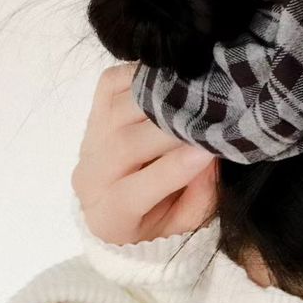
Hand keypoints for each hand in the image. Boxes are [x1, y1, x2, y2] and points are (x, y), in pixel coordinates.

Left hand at [71, 62, 217, 244]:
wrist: (117, 206)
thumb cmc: (157, 221)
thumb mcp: (184, 226)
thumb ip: (200, 198)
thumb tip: (213, 154)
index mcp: (109, 217)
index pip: (131, 194)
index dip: (171, 171)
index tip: (208, 151)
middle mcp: (90, 177)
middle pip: (125, 147)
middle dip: (172, 130)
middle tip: (211, 116)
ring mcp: (89, 141)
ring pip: (119, 113)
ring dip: (162, 101)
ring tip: (197, 95)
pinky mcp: (94, 112)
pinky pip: (111, 83)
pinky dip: (142, 76)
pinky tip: (171, 79)